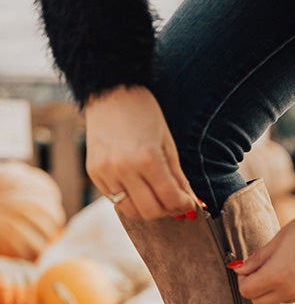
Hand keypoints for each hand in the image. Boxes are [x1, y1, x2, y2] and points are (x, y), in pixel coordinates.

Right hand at [84, 85, 196, 219]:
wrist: (110, 91)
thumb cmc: (144, 114)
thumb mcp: (168, 144)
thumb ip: (179, 178)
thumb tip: (192, 205)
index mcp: (147, 158)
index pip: (170, 199)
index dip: (183, 205)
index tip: (189, 204)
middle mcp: (124, 168)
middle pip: (150, 211)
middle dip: (167, 210)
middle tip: (173, 201)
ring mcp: (106, 172)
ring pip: (131, 211)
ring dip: (148, 208)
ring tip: (156, 195)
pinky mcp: (93, 173)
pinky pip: (114, 200)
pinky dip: (129, 199)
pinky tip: (137, 186)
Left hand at [232, 202, 294, 303]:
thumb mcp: (280, 237)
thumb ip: (259, 258)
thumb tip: (240, 269)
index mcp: (277, 276)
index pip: (247, 292)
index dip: (243, 280)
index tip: (247, 268)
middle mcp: (293, 291)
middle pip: (261, 303)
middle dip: (257, 288)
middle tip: (261, 269)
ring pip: (282, 300)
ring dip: (277, 287)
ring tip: (286, 263)